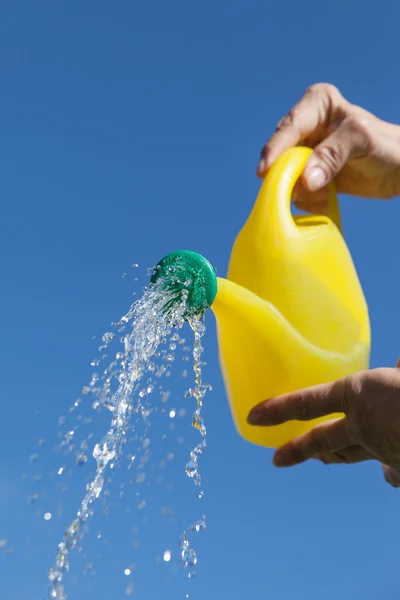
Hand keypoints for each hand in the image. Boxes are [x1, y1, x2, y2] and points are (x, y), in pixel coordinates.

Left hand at [247, 361, 399, 486]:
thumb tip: (398, 360)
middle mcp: (362, 426)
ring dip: (333, 456)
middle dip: (297, 449)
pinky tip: (387, 474)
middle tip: (277, 460)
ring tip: (321, 460)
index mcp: (358, 394)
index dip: (279, 409)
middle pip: (320, 440)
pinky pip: (391, 471)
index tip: (253, 418)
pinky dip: (388, 471)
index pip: (307, 402)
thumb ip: (398, 366)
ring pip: (348, 454)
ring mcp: (381, 449)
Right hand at [257, 83, 399, 213]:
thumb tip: (304, 180)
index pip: (290, 127)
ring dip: (301, 191)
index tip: (264, 172)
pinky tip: (326, 200)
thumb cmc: (386, 146)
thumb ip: (331, 155)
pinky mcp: (310, 174)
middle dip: (289, 174)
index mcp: (318, 104)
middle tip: (302, 191)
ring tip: (325, 195)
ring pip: (286, 174)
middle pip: (282, 153)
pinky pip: (296, 189)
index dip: (275, 150)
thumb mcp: (361, 140)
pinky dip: (307, 200)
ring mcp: (306, 151)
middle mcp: (307, 126)